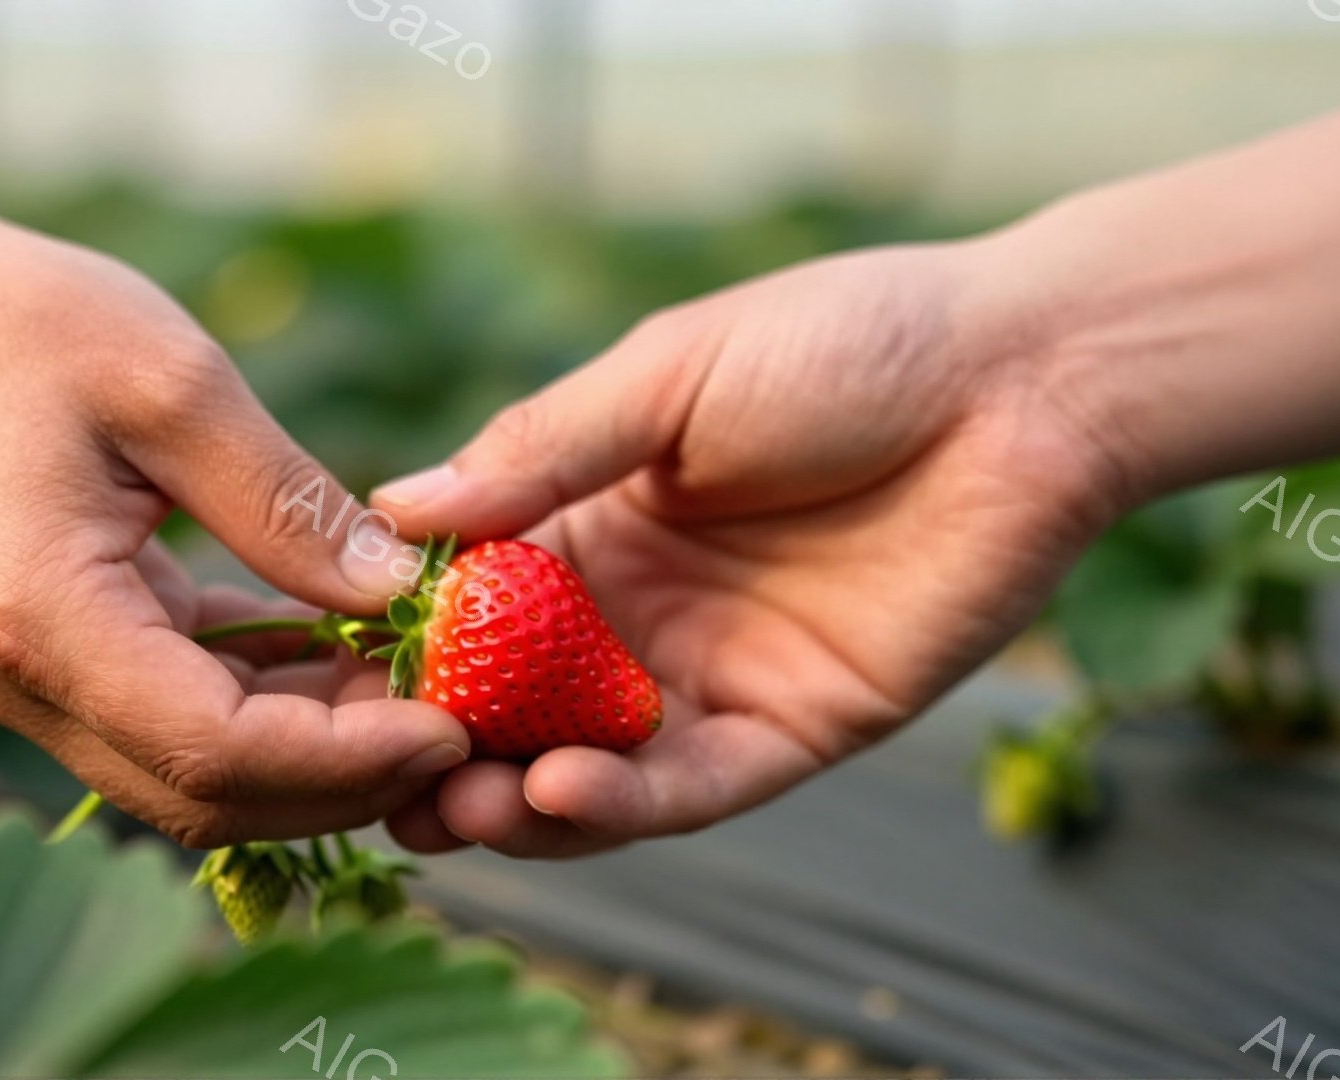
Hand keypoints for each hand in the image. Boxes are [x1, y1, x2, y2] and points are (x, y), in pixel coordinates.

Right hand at [0, 193, 465, 846]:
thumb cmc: (10, 319)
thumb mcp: (171, 380)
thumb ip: (288, 503)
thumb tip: (398, 593)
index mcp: (42, 618)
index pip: (215, 751)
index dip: (348, 759)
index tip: (455, 727)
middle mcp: (17, 683)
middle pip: (205, 792)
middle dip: (341, 778)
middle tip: (456, 721)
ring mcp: (16, 683)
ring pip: (185, 772)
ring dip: (302, 749)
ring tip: (409, 686)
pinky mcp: (32, 659)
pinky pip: (159, 717)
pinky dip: (249, 703)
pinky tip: (327, 654)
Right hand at [369, 240, 1133, 856]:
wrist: (1020, 379)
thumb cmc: (842, 343)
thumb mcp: (667, 378)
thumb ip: (541, 453)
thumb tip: (394, 510)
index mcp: (588, 522)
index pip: (464, 603)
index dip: (395, 644)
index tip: (318, 681)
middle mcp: (632, 614)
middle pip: (510, 704)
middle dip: (437, 748)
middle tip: (369, 780)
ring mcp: (706, 679)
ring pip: (585, 766)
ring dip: (510, 798)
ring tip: (447, 808)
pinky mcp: (789, 730)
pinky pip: (691, 787)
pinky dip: (622, 801)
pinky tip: (557, 789)